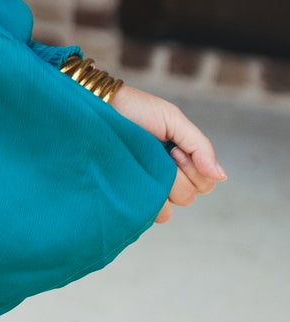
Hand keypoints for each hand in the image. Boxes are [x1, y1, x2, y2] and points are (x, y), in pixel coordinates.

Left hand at [108, 83, 227, 222]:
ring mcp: (145, 188)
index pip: (205, 183)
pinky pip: (146, 214)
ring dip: (159, 187)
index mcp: (181, 160)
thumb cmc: (134, 109)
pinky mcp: (127, 196)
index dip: (193, 169)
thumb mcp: (173, 120)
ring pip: (168, 209)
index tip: (173, 148)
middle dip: (176, 175)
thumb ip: (200, 147)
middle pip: (188, 197)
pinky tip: (132, 178)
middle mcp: (165, 177)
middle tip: (157, 152)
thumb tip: (221, 176)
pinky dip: (143, 201)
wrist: (98, 106)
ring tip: (141, 163)